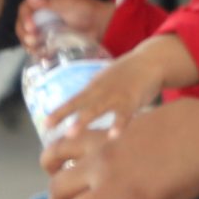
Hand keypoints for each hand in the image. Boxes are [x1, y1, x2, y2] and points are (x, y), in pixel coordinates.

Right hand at [17, 0, 113, 51]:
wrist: (102, 25)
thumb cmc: (87, 11)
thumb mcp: (68, 4)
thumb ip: (49, 2)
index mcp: (43, 1)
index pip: (25, 8)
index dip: (25, 18)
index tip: (31, 27)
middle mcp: (41, 14)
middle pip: (23, 24)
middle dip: (24, 33)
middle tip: (32, 40)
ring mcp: (44, 27)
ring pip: (28, 36)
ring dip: (28, 43)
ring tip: (35, 48)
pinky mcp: (49, 39)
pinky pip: (37, 45)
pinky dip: (36, 50)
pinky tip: (39, 54)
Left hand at [41, 96, 198, 198]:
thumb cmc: (192, 118)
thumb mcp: (144, 122)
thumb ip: (127, 137)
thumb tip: (136, 145)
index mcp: (103, 140)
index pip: (58, 151)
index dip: (50, 167)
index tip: (55, 176)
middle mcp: (100, 164)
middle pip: (57, 189)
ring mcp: (116, 187)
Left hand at [46, 37, 192, 137]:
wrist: (152, 61)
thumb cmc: (129, 74)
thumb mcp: (106, 80)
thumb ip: (94, 94)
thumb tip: (80, 106)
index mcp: (95, 87)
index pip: (73, 101)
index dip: (59, 112)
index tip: (46, 125)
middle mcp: (102, 90)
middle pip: (80, 104)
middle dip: (64, 116)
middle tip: (48, 128)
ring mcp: (117, 95)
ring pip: (97, 109)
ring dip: (83, 120)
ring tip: (71, 134)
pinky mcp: (133, 99)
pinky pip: (125, 114)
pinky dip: (119, 124)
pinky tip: (113, 136)